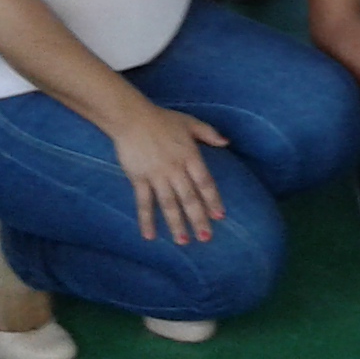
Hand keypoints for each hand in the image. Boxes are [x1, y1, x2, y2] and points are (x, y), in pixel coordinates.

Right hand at [112, 101, 228, 242]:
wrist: (132, 118)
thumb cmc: (162, 120)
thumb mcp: (190, 123)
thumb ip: (209, 133)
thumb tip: (227, 142)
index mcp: (190, 156)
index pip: (205, 182)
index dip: (213, 200)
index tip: (220, 216)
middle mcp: (175, 169)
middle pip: (189, 198)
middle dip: (198, 219)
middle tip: (205, 238)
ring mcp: (156, 175)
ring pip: (169, 204)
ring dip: (176, 224)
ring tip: (183, 241)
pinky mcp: (139, 179)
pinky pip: (143, 203)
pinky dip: (146, 219)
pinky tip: (150, 235)